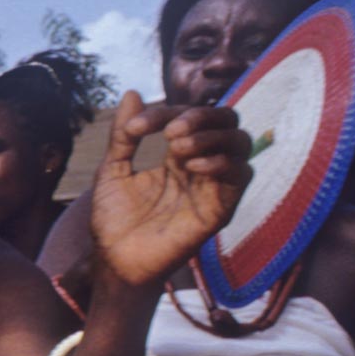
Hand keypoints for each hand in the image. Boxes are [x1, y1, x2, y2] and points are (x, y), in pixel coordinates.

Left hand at [90, 91, 251, 286]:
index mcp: (177, 156)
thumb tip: (132, 93)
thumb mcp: (112, 170)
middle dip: (202, 116)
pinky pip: (242, 175)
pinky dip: (222, 162)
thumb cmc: (113, 220)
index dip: (164, 112)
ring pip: (241, 143)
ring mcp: (213, 186)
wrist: (115, 262)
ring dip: (212, 136)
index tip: (134, 128)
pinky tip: (192, 167)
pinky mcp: (221, 208)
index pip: (188, 117)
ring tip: (178, 148)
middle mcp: (201, 167)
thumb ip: (123, 135)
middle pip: (227, 121)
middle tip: (171, 131)